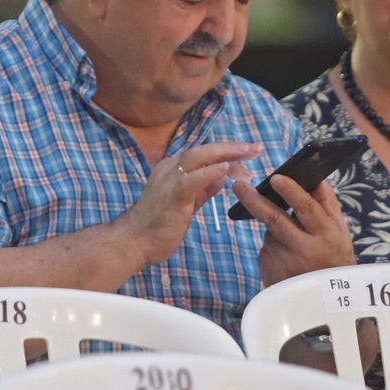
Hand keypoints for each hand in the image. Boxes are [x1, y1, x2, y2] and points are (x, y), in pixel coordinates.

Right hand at [116, 142, 261, 266]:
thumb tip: (223, 174)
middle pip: (204, 150)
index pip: (204, 154)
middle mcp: (169, 168)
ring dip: (226, 154)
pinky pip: (192, 180)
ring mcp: (168, 180)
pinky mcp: (171, 196)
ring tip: (248, 153)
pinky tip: (226, 168)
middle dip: (232, 147)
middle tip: (256, 147)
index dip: (228, 151)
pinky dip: (209, 172)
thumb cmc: (158, 224)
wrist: (133, 242)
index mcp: (172, 168)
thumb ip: (204, 187)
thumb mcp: (187, 201)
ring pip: (198, 157)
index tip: (249, 151)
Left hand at [234, 174, 355, 285]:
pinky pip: (267, 248)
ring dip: (274, 227)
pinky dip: (273, 245)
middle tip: (238, 185)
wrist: (324, 305)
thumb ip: (327, 204)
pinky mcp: (269, 271)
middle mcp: (304, 250)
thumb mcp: (340, 233)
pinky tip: (287, 258)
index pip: (306, 209)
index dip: (290, 191)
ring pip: (270, 232)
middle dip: (254, 200)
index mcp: (325, 236)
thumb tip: (316, 178)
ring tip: (293, 242)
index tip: (275, 177)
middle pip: (275, 219)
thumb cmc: (335, 262)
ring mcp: (283, 262)